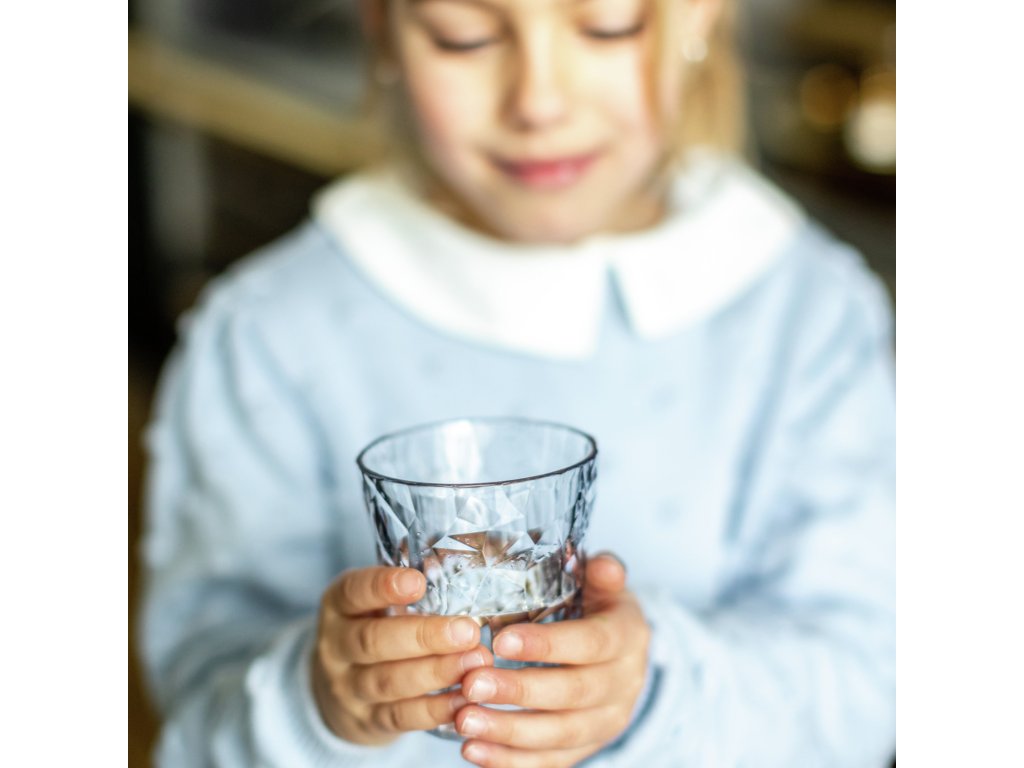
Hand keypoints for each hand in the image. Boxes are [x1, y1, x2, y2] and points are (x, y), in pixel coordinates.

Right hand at [312, 566, 493, 744]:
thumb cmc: (372, 629)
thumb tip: (460, 567)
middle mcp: (336, 647)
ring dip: (437, 672)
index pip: (354, 591)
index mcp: (338, 606)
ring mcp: (347, 688)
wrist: (335, 692)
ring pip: (389, 681)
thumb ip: (406, 589)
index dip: (383, 586)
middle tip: (468, 631)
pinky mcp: (367, 721)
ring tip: (476, 662)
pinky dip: (436, 709)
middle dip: (424, 637)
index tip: (418, 581)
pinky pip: (402, 717)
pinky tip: (465, 699)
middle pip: (374, 641)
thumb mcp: (373, 604)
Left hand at [455, 553, 650, 766]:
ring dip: (509, 731)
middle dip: (519, 691)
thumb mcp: (606, 585)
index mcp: (627, 638)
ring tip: (465, 720)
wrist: (624, 656)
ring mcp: (606, 722)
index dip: (547, 645)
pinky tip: (473, 750)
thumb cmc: (601, 612)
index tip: (500, 641)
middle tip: (472, 684)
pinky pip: (550, 761)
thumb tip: (601, 565)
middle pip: (572, 694)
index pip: (590, 643)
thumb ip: (603, 573)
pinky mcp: (586, 747)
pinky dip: (510, 761)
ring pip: (560, 734)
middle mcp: (623, 684)